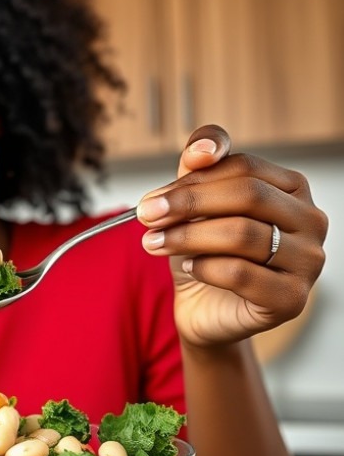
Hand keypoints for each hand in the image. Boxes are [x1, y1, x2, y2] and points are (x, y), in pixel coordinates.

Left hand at [136, 125, 327, 347]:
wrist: (203, 307)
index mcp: (292, 188)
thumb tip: (204, 148)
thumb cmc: (204, 251)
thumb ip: (198, 168)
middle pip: (248, 195)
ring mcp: (307, 262)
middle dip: (187, 203)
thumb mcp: (194, 205)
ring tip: (154, 243)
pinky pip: (240, 274)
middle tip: (146, 215)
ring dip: (186, 236)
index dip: (192, 179)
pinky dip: (204, 268)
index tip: (152, 197)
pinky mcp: (291, 299)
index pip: (244, 167)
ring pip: (242, 234)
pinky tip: (190, 268)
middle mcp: (310, 221)